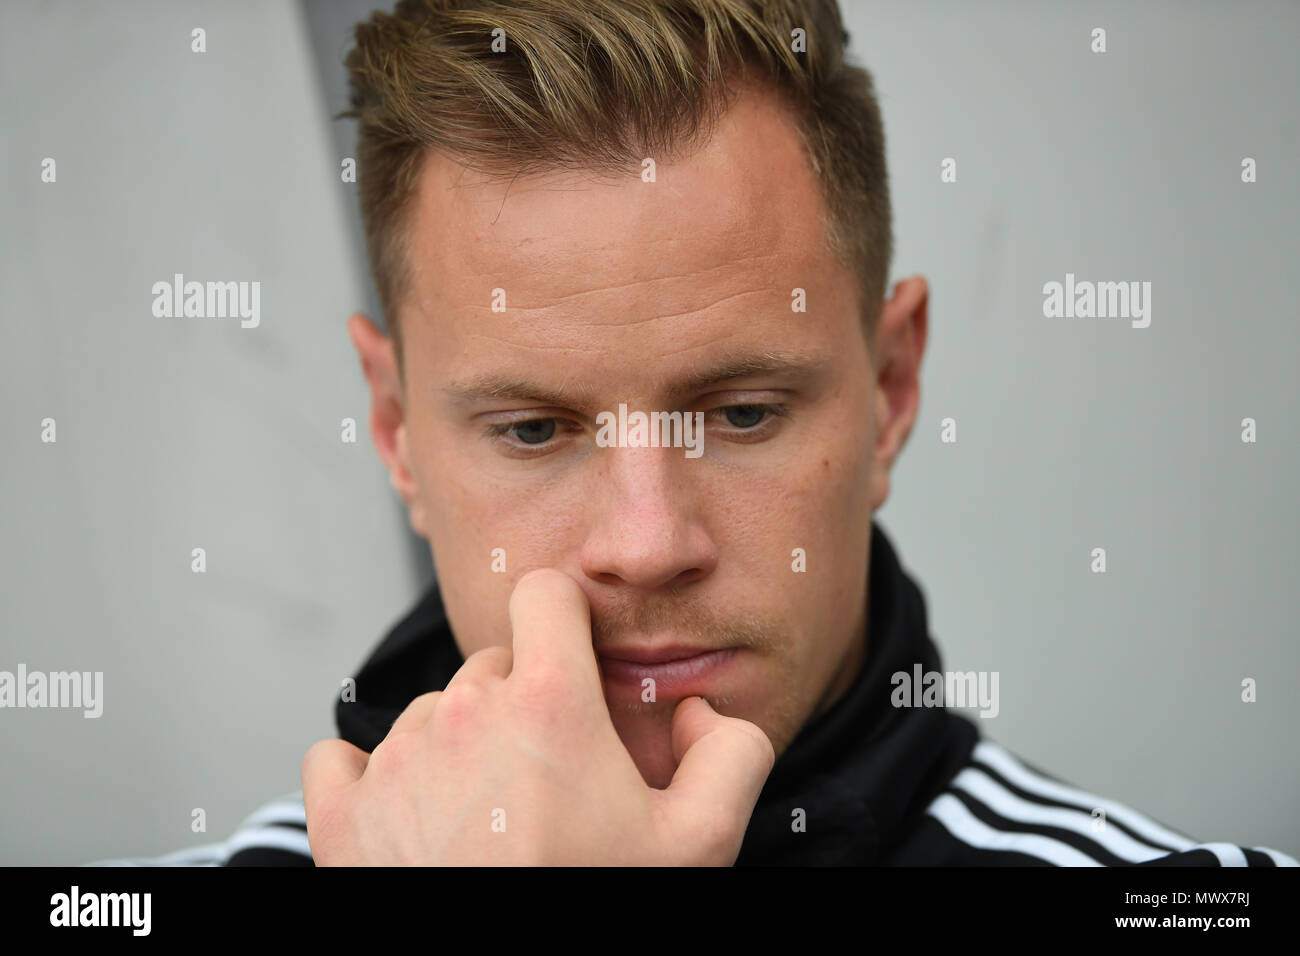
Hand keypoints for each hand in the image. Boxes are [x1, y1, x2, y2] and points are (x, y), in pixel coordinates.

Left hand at [301, 568, 774, 864]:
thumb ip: (729, 754)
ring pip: (432, 714)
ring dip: (461, 749)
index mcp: (549, 704)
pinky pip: (344, 759)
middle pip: (495, 664)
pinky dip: (374, 780)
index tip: (577, 662)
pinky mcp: (342, 815)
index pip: (545, 594)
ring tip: (495, 822)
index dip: (567, 621)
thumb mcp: (701, 844)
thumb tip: (701, 714)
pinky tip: (413, 817)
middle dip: (526, 705)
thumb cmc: (595, 911)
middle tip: (553, 781)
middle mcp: (463, 715)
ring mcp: (396, 762)